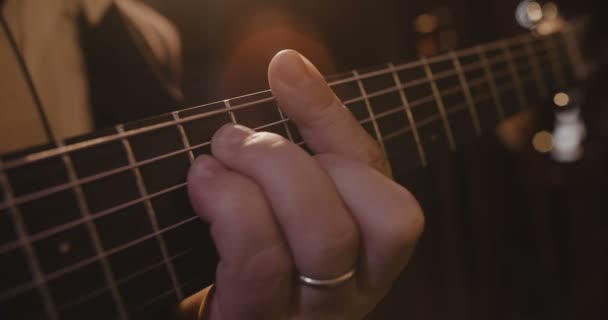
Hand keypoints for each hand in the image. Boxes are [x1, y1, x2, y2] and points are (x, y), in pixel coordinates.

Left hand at [184, 50, 423, 318]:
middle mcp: (352, 296)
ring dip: (265, 174)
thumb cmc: (254, 248)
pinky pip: (260, 263)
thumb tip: (290, 65)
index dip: (339, 127)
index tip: (286, 72)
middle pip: (361, 216)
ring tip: (219, 156)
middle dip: (289, 158)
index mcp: (372, 264)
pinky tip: (204, 184)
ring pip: (322, 237)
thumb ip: (309, 145)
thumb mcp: (294, 200)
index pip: (392, 205)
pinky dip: (232, 205)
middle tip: (234, 137)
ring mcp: (309, 316)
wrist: (219, 311)